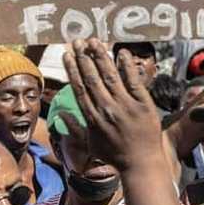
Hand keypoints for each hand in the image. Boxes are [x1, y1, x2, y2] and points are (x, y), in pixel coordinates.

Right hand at [63, 39, 163, 174]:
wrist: (141, 164)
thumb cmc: (115, 156)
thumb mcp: (90, 144)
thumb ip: (74, 128)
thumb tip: (59, 116)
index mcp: (93, 118)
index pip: (80, 88)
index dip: (73, 69)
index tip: (67, 54)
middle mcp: (107, 110)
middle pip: (92, 79)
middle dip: (84, 58)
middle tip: (78, 40)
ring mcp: (126, 106)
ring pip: (110, 76)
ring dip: (101, 57)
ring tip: (94, 41)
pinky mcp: (143, 105)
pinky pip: (134, 81)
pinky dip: (127, 66)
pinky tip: (121, 52)